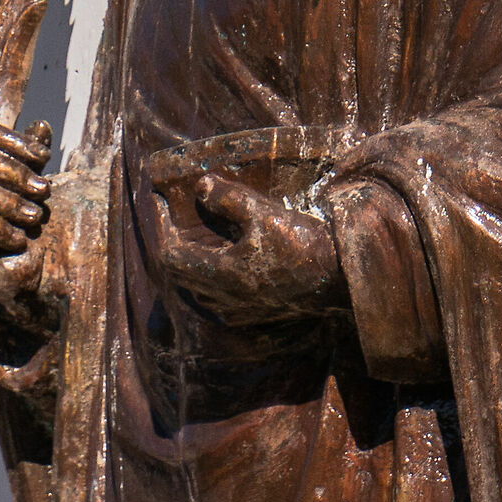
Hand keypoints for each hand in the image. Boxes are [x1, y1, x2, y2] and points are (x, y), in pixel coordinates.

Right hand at [0, 119, 52, 314]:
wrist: (29, 277)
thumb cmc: (28, 225)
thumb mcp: (33, 183)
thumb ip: (33, 155)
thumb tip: (41, 125)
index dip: (13, 140)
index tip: (45, 156)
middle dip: (17, 172)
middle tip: (45, 190)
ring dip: (14, 202)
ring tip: (36, 217)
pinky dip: (3, 229)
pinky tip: (19, 240)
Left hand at [140, 174, 342, 326]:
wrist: (340, 280)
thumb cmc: (302, 244)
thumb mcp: (264, 213)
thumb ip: (228, 198)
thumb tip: (200, 185)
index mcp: (222, 273)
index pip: (171, 255)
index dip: (162, 229)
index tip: (161, 207)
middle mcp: (226, 297)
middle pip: (181, 276)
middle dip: (174, 248)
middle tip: (176, 223)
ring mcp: (242, 311)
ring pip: (200, 292)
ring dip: (193, 269)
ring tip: (198, 243)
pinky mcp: (258, 316)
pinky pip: (220, 304)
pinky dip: (213, 285)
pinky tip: (225, 269)